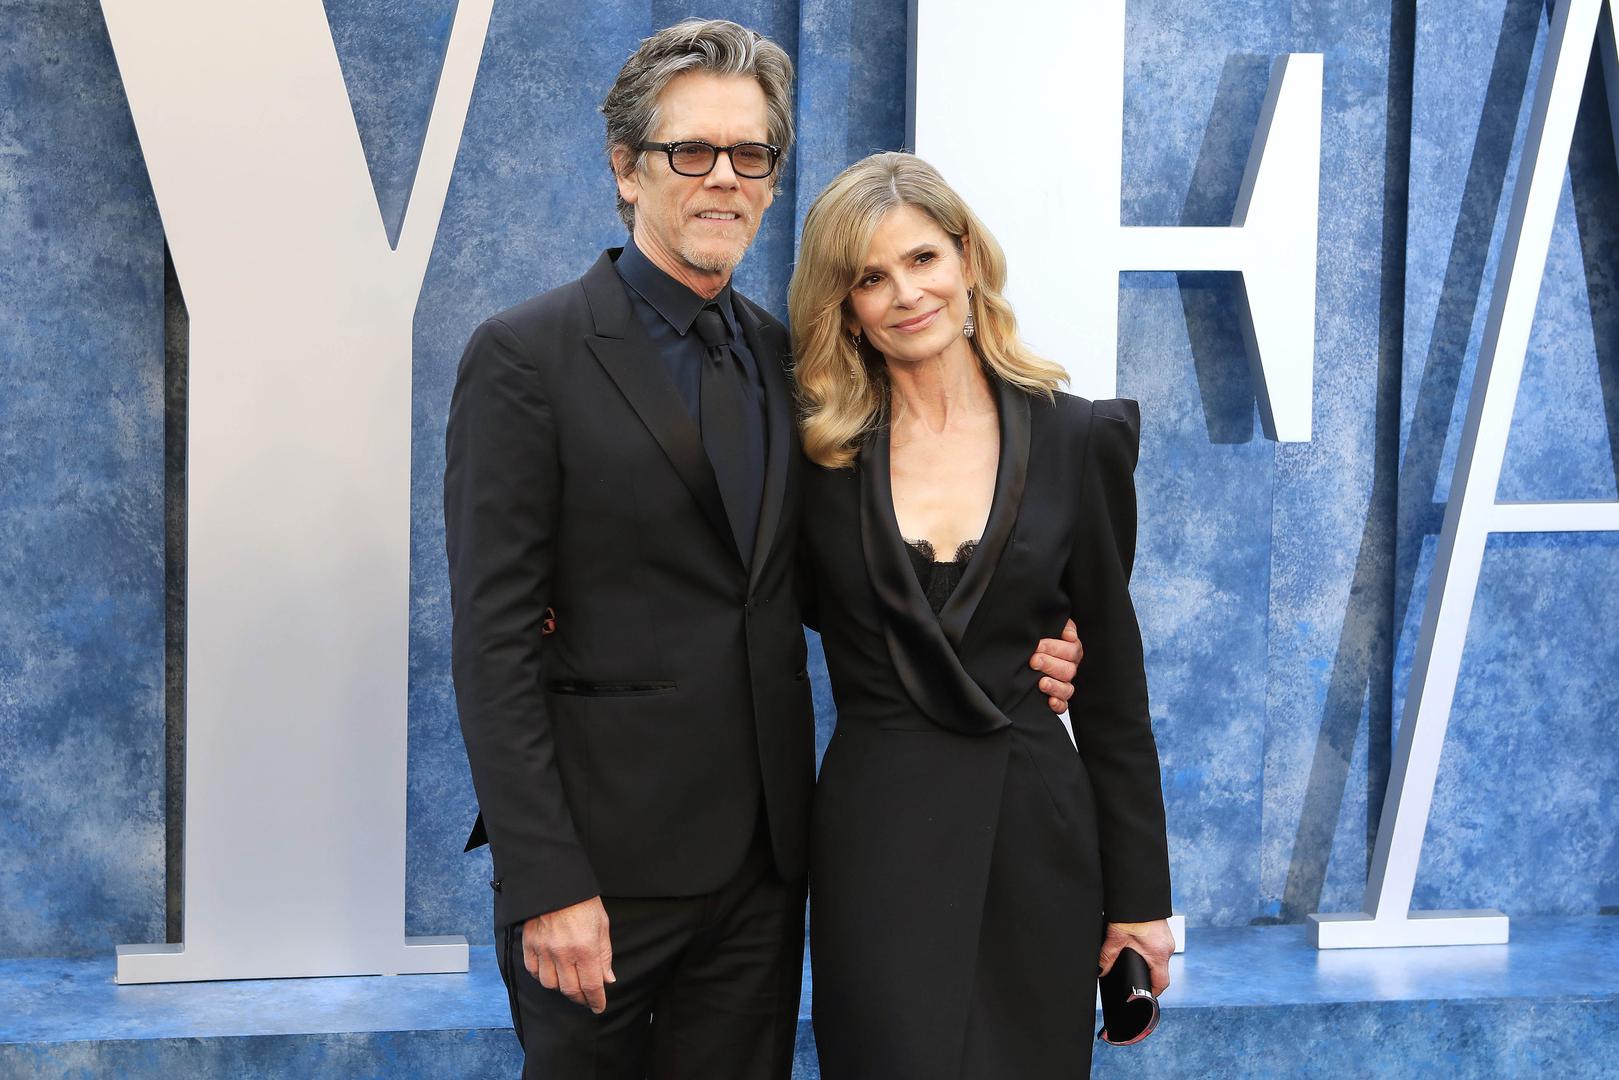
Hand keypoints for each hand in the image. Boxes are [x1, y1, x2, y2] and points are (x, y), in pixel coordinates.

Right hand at [522, 895, 615, 1012]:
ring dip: (561, 988)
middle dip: (580, 998)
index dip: (596, 1000)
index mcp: (585, 948)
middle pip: (570, 989)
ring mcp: (544, 949)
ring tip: (569, 983)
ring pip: (550, 984)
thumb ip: (604, 954)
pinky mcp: (530, 943)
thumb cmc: (583, 902)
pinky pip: (533, 971)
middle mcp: (563, 952)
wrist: (556, 882)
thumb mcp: (602, 925)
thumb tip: (606, 980)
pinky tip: (551, 972)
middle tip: (586, 998)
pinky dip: (542, 976)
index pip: (591, 985)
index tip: (598, 1006)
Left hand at [1030, 619, 1082, 713]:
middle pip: (1068, 670)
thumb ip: (1062, 625)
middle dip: (1050, 664)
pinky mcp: (1057, 698)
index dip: (1055, 648)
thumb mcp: (1049, 626)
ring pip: (1067, 689)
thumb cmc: (1039, 637)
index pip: (1071, 650)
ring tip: (1041, 682)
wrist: (1025, 651)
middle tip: (1034, 661)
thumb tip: (1069, 635)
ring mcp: (1064, 684)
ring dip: (1055, 686)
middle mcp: (1070, 667)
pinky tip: (1050, 701)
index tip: (1038, 645)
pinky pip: (1063, 705)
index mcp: (1071, 650)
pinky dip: (1058, 704)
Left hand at [1098, 919, 1173, 995]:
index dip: (1153, 992)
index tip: (1145, 997)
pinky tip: (1137, 945)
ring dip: (1148, 961)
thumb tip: (1101, 970)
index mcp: (1158, 954)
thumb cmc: (1131, 914)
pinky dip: (1149, 949)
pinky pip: (1157, 946)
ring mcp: (1166, 938)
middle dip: (1147, 975)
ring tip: (1134, 961)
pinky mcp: (1162, 930)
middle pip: (1160, 970)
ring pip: (1158, 957)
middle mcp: (1166, 947)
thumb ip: (1107, 957)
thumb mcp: (1116, 938)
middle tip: (1134, 978)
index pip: (1161, 982)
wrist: (1138, 892)